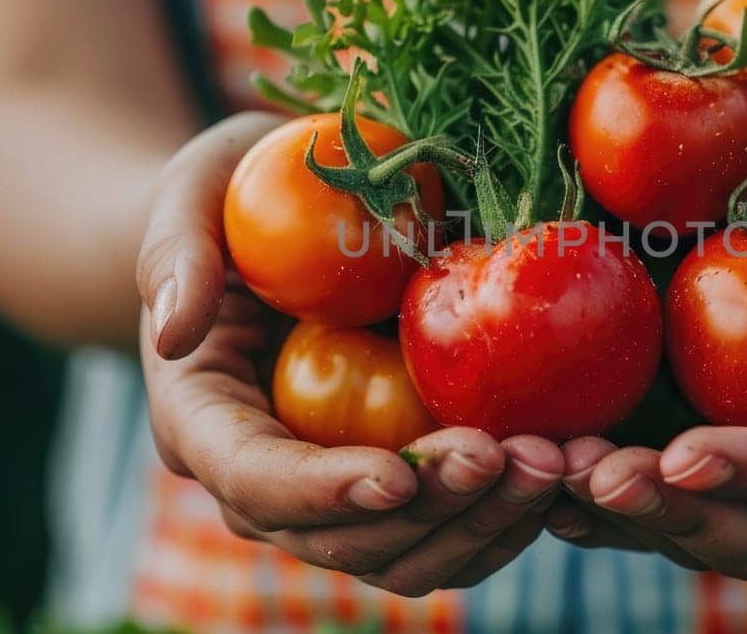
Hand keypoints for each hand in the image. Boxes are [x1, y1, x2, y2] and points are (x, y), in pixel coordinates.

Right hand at [135, 112, 562, 595]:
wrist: (275, 228)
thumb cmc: (229, 199)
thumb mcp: (192, 192)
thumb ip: (174, 252)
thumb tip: (172, 330)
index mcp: (205, 422)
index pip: (256, 482)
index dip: (323, 492)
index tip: (394, 475)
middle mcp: (267, 482)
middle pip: (346, 538)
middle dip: (436, 510)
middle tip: (521, 458)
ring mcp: (337, 494)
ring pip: (410, 554)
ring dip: (488, 522)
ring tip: (561, 463)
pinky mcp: (401, 486)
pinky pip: (455, 530)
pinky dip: (513, 512)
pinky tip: (574, 465)